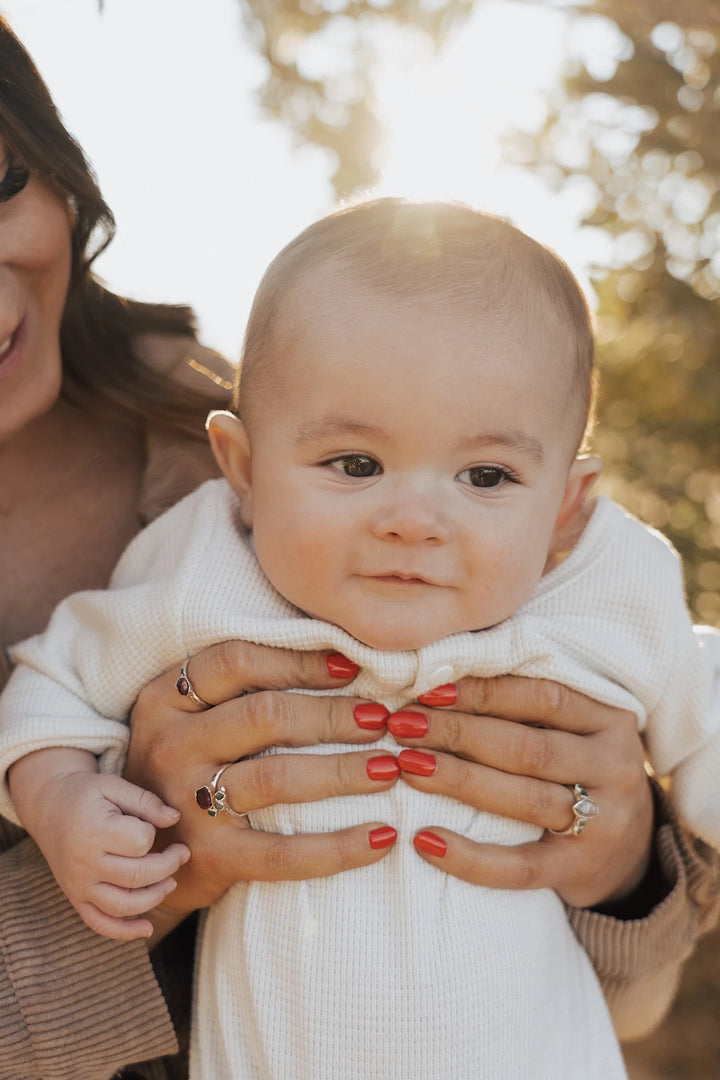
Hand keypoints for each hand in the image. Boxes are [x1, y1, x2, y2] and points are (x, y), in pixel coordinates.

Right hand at [9, 747, 189, 940]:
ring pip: (123, 905)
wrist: (47, 807)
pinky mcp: (75, 898)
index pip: (140, 842)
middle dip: (168, 866)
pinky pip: (99, 923)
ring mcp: (78, 885)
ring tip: (171, 882)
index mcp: (94, 831)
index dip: (153, 834)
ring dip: (154, 897)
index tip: (152, 825)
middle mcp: (84, 863)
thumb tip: (175, 818)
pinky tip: (147, 929)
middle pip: (137, 876)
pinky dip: (124, 932)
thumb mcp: (114, 785)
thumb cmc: (86, 794)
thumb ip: (146, 802)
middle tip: (182, 853)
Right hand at [124, 641, 398, 941]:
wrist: (140, 857)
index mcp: (166, 700)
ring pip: (277, 777)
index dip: (300, 661)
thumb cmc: (185, 770)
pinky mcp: (209, 858)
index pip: (237, 662)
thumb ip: (239, 691)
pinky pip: (284, 852)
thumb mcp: (190, 719)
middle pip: (265, 715)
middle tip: (383, 720)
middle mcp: (171, 746)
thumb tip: (341, 662)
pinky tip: (382, 836)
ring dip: (344, 770)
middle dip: (333, 714)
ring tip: (389, 767)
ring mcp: (184, 802)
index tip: (352, 667)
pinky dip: (339, 847)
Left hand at [391, 675, 652, 907]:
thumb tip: (438, 676)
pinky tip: (424, 841)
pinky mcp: (581, 870)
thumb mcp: (571, 727)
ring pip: (523, 799)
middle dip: (457, 733)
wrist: (630, 850)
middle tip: (402, 725)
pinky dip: (470, 858)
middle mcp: (615, 766)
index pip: (540, 696)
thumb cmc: (579, 768)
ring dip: (458, 781)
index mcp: (609, 718)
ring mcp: (604, 822)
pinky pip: (520, 867)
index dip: (480, 691)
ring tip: (407, 768)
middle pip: (526, 747)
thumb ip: (523, 702)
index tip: (426, 690)